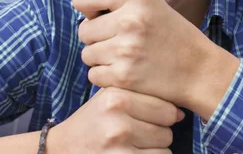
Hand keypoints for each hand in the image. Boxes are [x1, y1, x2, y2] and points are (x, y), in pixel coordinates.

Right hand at [47, 87, 183, 152]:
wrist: (62, 149)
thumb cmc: (92, 123)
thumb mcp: (109, 98)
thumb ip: (140, 95)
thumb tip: (180, 111)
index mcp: (116, 94)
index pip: (166, 106)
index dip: (163, 116)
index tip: (152, 119)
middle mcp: (117, 113)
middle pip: (168, 127)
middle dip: (160, 133)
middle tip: (140, 134)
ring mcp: (118, 139)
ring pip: (165, 147)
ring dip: (155, 150)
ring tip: (136, 145)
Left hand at [75, 0, 213, 108]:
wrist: (199, 70)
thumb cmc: (171, 34)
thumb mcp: (150, 2)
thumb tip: (82, 5)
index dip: (89, 9)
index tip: (102, 16)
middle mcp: (130, 18)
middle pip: (83, 29)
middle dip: (97, 37)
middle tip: (120, 40)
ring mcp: (126, 48)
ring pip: (87, 53)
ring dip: (101, 58)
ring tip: (125, 56)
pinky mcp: (123, 76)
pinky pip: (93, 74)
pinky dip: (106, 76)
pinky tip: (126, 72)